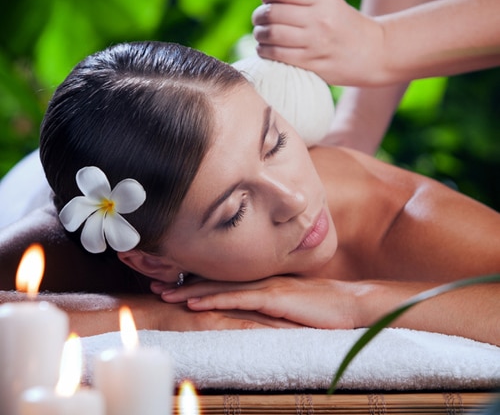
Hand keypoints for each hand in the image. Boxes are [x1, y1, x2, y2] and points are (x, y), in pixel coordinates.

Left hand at [160, 276, 359, 329]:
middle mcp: (260, 279)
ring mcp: (267, 287)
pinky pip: (239, 299)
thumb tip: (249, 308)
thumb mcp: (290, 303)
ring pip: (221, 288)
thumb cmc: (322, 307)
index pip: (223, 279)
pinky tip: (194, 303)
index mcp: (262, 281)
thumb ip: (270, 302)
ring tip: (164, 294)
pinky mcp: (275, 299)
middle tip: (154, 284)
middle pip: (214, 280)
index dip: (195, 281)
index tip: (170, 283)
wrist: (351, 304)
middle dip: (182, 282)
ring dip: (190, 291)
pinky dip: (214, 301)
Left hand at [252, 0, 386, 86]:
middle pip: (273, 13)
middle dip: (259, 16)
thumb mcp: (331, 2)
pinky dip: (265, 51)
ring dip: (259, 35)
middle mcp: (319, 19)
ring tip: (260, 35)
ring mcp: (316, 43)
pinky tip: (264, 49)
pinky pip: (278, 55)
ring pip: (272, 35)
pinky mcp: (312, 63)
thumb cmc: (346, 25)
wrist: (375, 52)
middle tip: (258, 19)